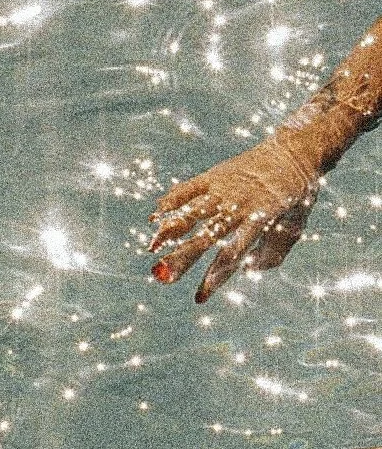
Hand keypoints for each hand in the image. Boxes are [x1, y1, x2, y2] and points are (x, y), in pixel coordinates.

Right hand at [149, 135, 319, 301]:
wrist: (296, 150)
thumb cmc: (297, 197)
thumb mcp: (294, 229)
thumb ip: (272, 255)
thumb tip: (246, 270)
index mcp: (260, 220)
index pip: (233, 255)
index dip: (215, 278)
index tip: (199, 298)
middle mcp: (238, 205)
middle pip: (206, 236)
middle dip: (182, 257)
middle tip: (162, 276)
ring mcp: (224, 189)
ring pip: (192, 212)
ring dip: (170, 231)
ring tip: (152, 249)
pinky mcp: (214, 175)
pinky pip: (188, 189)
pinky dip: (171, 202)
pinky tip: (153, 218)